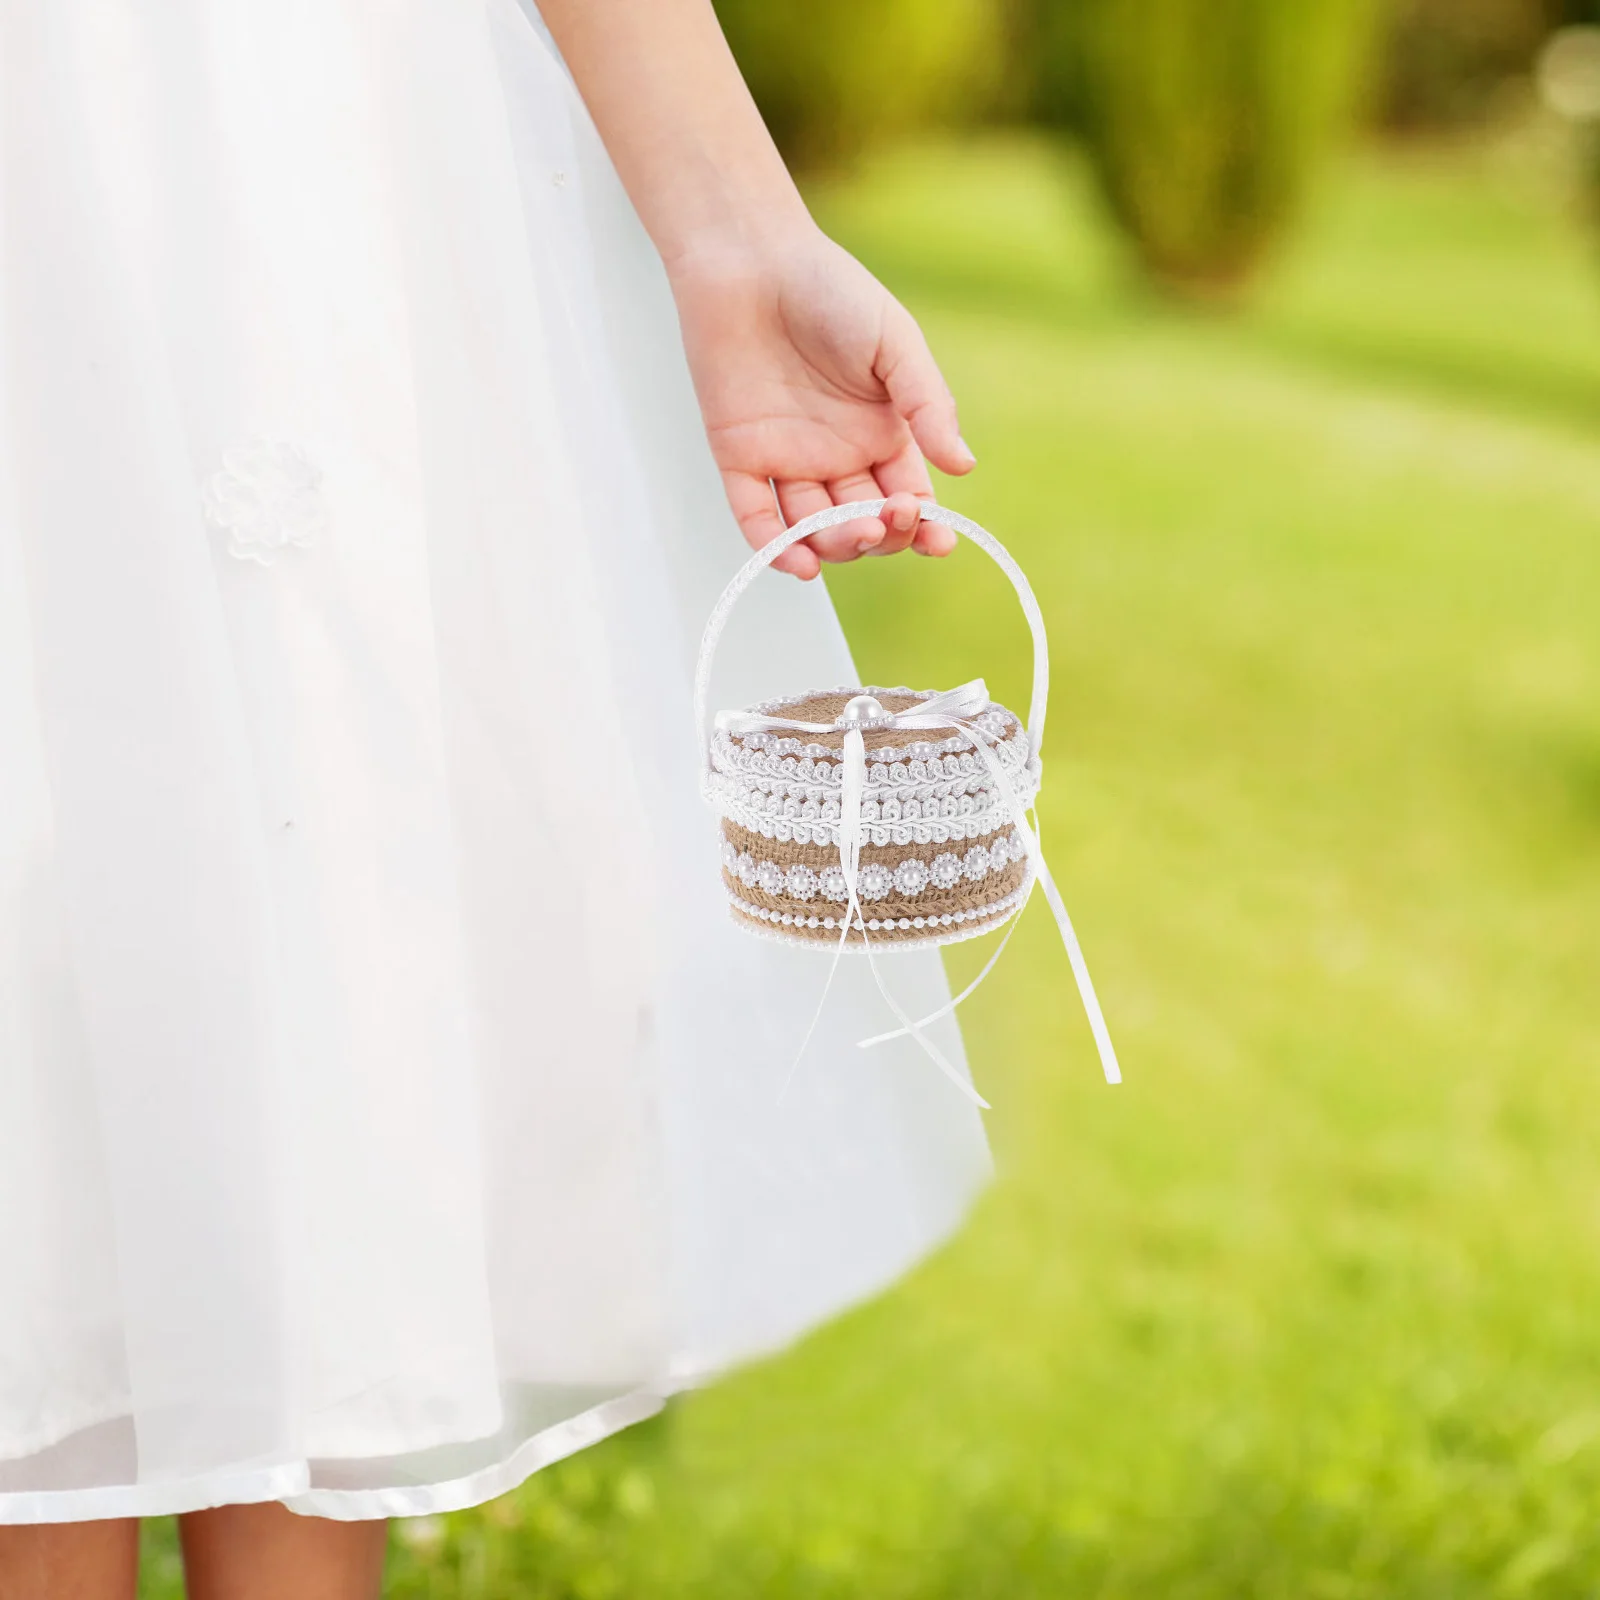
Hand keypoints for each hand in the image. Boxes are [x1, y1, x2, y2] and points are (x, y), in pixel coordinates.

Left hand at [667, 228, 974, 579]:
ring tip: (855, 532)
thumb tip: (963, 467)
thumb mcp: (894, 343)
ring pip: (816, 530)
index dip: (924, 527)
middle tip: (889, 518)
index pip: (907, 500)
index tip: (938, 541)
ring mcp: (787, 461)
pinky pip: (757, 519)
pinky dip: (776, 549)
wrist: (751, 258)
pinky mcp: (739, 458)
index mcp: (882, 434)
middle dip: (883, 535)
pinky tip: (802, 562)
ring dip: (838, 544)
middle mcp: (837, 457)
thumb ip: (927, 403)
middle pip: (865, 524)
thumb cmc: (830, 290)